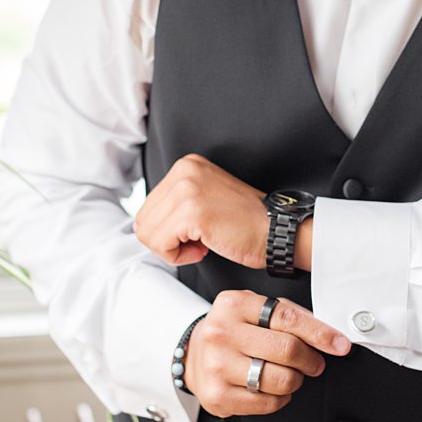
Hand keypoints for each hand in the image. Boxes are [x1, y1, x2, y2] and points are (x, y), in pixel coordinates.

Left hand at [135, 153, 269, 268]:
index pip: (148, 207)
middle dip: (168, 239)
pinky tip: (205, 248)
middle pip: (144, 220)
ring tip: (203, 243)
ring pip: (148, 234)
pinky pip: (161, 245)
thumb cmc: (247, 222)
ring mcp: (187, 190)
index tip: (199, 229)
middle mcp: (184, 171)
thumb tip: (142, 224)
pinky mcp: (191, 212)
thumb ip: (176, 201)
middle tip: (201, 239)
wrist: (279, 231)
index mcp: (186, 165)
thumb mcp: (206, 197)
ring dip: (174, 248)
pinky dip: (179, 256)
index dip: (170, 228)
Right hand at [181, 291, 350, 417]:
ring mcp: (216, 367)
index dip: (321, 334)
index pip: (289, 318)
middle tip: (313, 363)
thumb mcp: (258, 309)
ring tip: (289, 374)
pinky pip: (268, 403)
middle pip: (288, 350)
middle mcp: (221, 334)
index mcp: (234, 305)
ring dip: (296, 380)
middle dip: (311, 360)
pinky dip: (280, 397)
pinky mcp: (217, 396)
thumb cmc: (235, 330)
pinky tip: (270, 387)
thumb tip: (332, 337)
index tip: (340, 345)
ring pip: (281, 380)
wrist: (194, 355)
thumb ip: (293, 316)